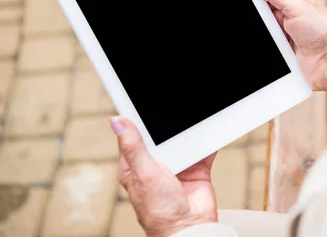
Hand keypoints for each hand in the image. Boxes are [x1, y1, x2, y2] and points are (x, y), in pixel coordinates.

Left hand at [110, 116, 217, 236]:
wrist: (189, 227)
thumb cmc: (159, 210)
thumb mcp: (143, 173)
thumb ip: (133, 147)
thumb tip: (117, 121)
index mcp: (135, 165)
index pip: (134, 136)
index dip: (137, 120)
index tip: (141, 101)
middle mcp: (156, 165)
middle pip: (161, 135)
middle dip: (168, 124)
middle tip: (174, 107)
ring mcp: (177, 166)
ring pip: (183, 140)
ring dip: (189, 131)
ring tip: (193, 115)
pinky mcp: (197, 169)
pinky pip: (203, 149)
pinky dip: (207, 140)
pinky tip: (210, 128)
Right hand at [252, 0, 326, 98]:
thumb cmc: (325, 31)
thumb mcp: (297, 6)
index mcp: (289, 6)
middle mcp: (284, 24)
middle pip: (258, 19)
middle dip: (251, 18)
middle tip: (246, 17)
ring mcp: (282, 43)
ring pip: (260, 38)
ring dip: (258, 38)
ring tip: (261, 36)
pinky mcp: (282, 62)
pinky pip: (265, 57)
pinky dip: (261, 54)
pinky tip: (260, 50)